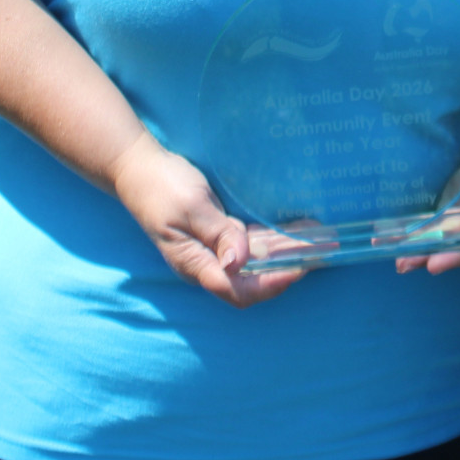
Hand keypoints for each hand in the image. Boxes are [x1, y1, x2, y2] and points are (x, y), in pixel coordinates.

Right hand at [110, 133, 304, 307]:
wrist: (139, 168)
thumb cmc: (162, 187)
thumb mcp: (192, 208)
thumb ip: (218, 234)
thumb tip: (238, 265)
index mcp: (194, 264)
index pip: (238, 290)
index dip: (271, 285)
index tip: (300, 268)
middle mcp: (206, 264)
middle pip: (252, 281)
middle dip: (287, 269)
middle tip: (321, 251)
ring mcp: (212, 251)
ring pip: (255, 263)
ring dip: (285, 254)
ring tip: (319, 239)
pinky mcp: (217, 236)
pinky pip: (250, 245)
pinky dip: (274, 240)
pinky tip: (296, 228)